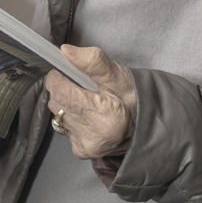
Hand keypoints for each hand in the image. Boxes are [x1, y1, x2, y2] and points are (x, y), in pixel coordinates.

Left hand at [45, 45, 136, 159]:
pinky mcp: (80, 151)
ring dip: (66, 103)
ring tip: (86, 99)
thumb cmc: (134, 100)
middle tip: (80, 84)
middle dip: (63, 89)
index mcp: (103, 116)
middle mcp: (91, 136)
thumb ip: (92, 61)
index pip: (62, 92)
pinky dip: (71, 117)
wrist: (144, 127)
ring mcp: (84, 146)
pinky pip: (64, 127)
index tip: (63, 70)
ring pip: (57, 114)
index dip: (58, 78)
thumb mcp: (119, 76)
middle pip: (57, 102)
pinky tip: (86, 115)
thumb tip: (66, 52)